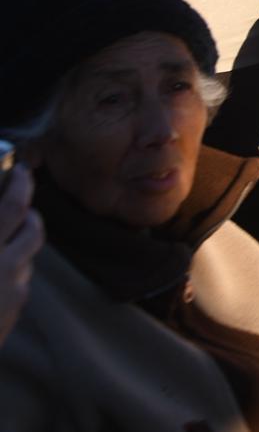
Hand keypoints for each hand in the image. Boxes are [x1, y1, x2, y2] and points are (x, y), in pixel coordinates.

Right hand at [0, 164, 42, 347]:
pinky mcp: (11, 311)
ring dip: (23, 236)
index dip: (20, 184)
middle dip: (29, 207)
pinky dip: (13, 266)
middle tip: (18, 195)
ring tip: (7, 229)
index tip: (20, 170)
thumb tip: (0, 215)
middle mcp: (0, 268)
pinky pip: (20, 279)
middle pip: (33, 227)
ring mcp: (10, 291)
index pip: (12, 207)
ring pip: (29, 253)